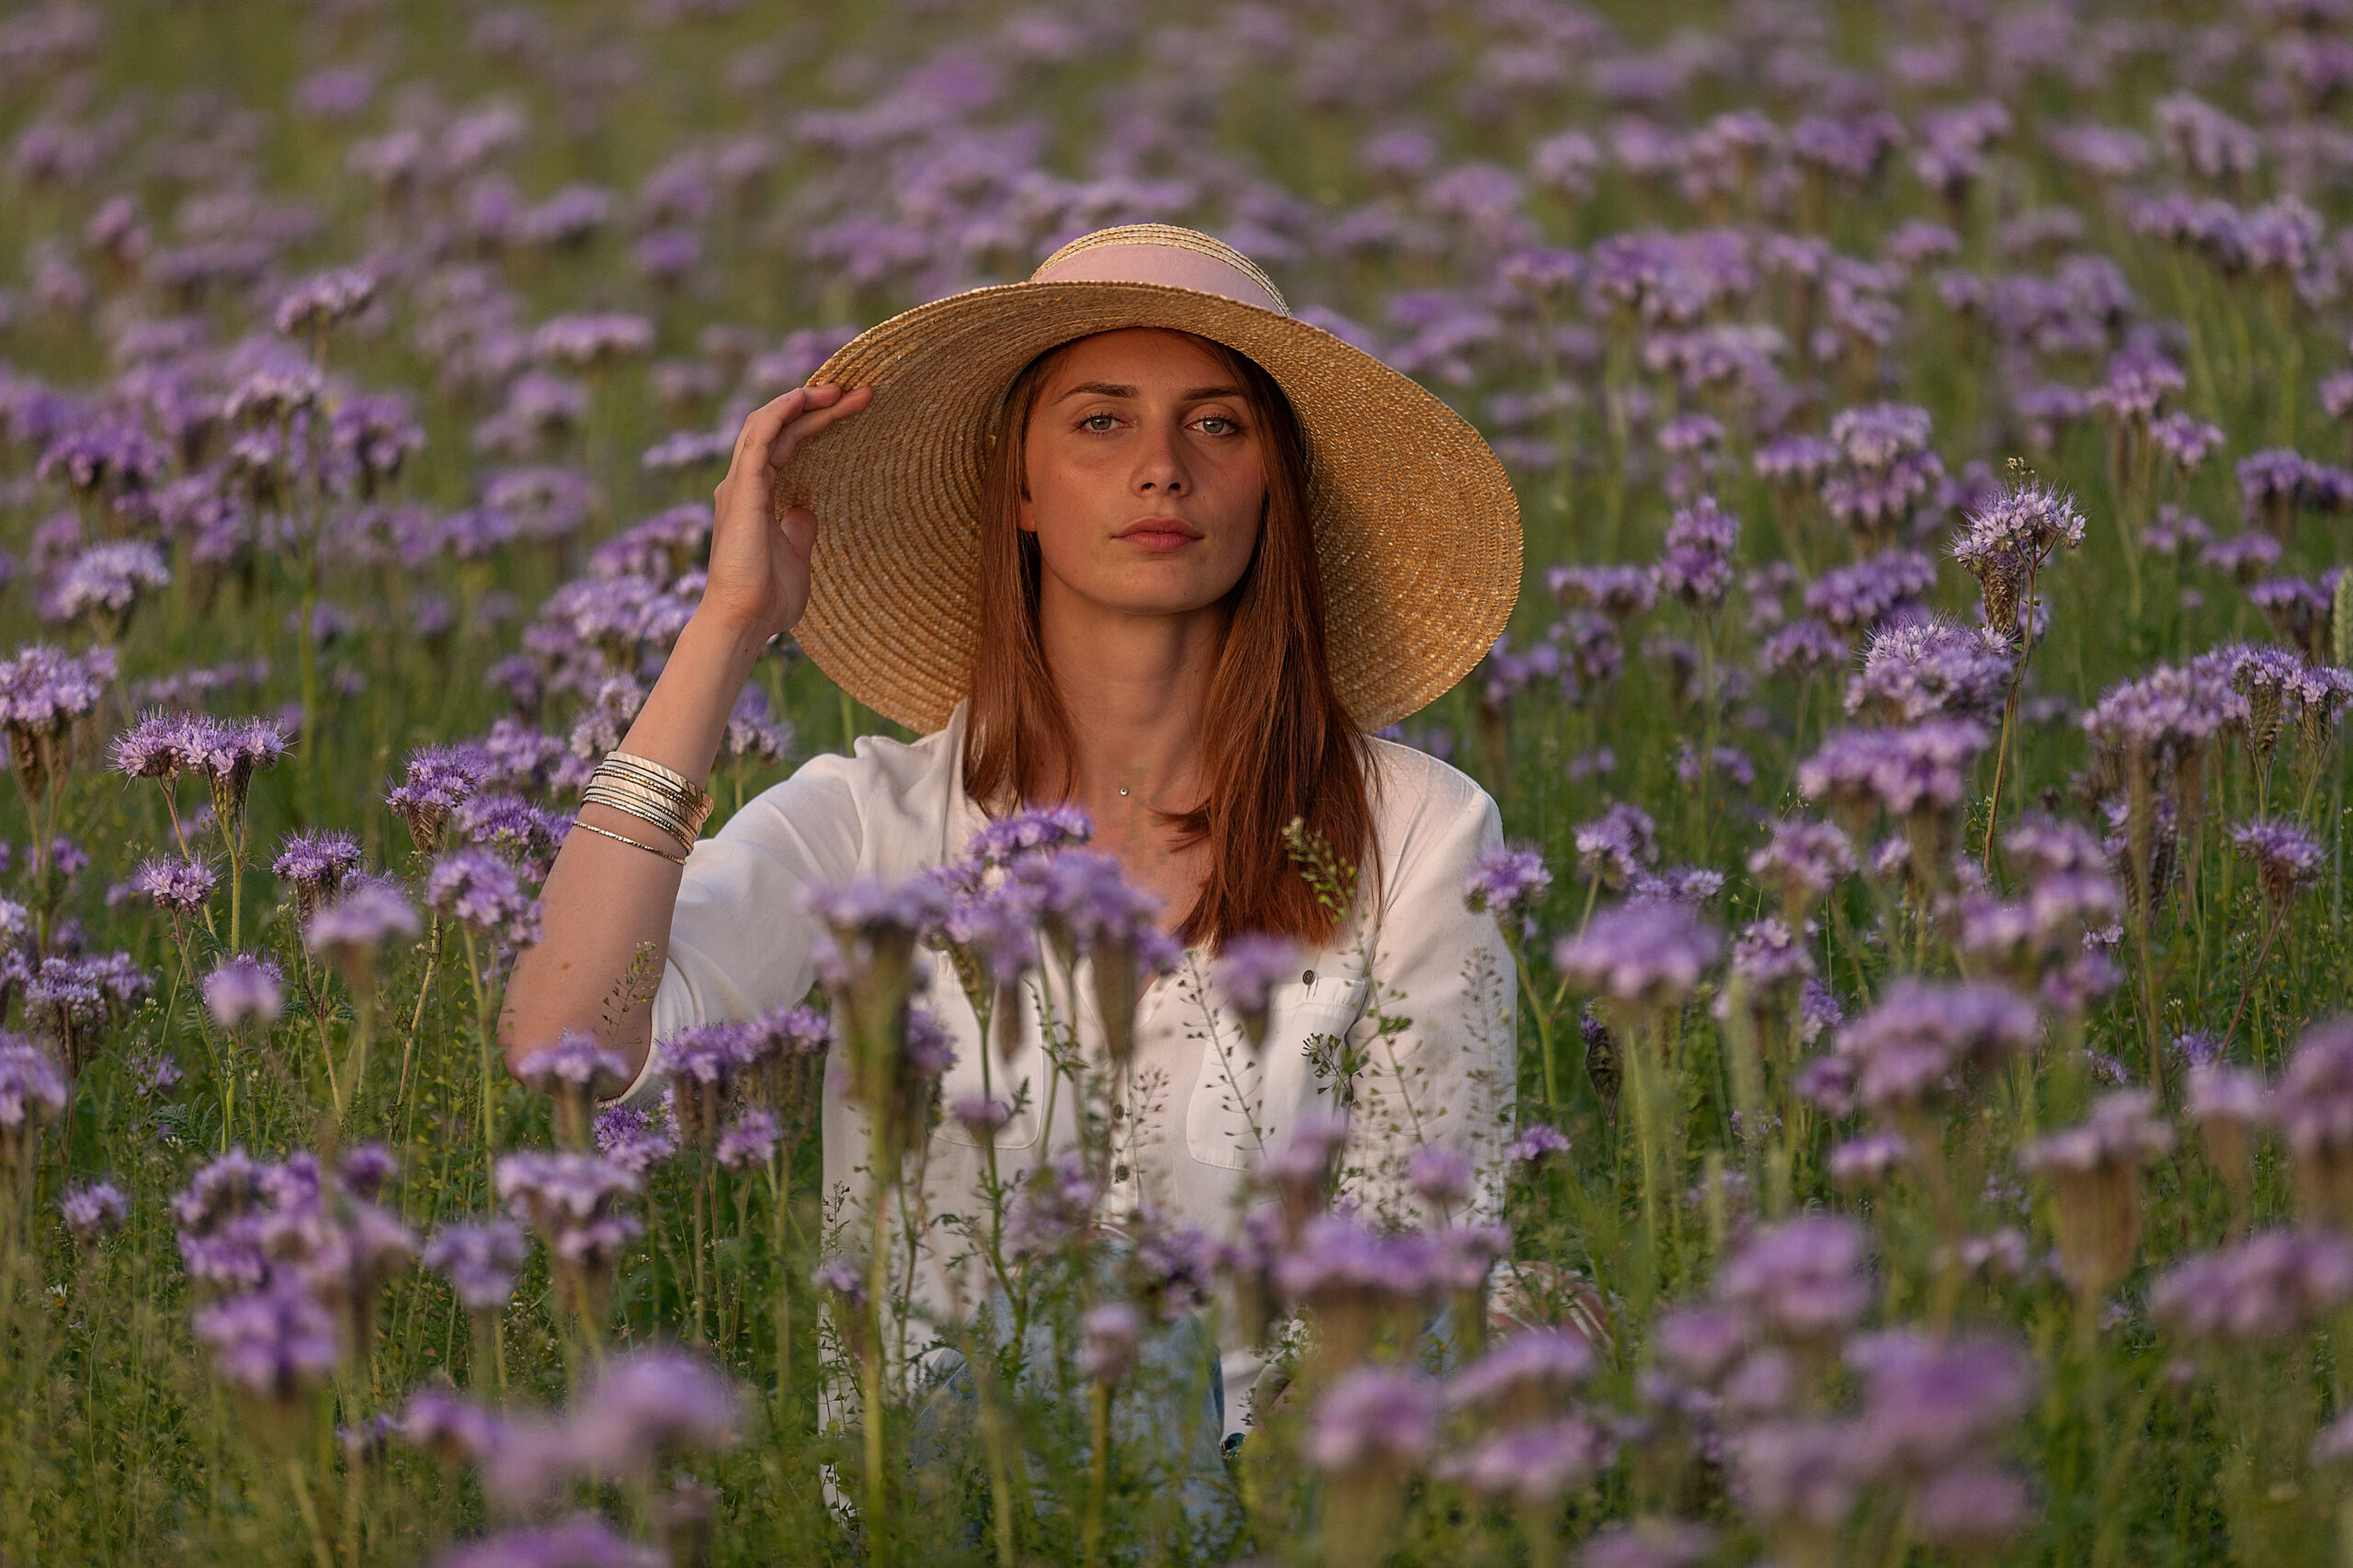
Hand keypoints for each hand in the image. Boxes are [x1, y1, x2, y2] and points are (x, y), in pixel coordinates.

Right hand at [701, 383, 873, 640]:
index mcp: (756, 496)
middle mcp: (744, 484)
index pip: (786, 445)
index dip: (816, 424)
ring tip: (842, 390)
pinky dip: (781, 412)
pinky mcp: (742, 487)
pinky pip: (760, 436)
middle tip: (860, 393)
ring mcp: (741, 483)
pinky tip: (806, 397)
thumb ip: (799, 533)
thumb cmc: (767, 599)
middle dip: (820, 407)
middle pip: (782, 429)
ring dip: (804, 402)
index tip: (852, 409)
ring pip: (770, 424)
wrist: (745, 619)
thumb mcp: (795, 559)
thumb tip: (807, 513)